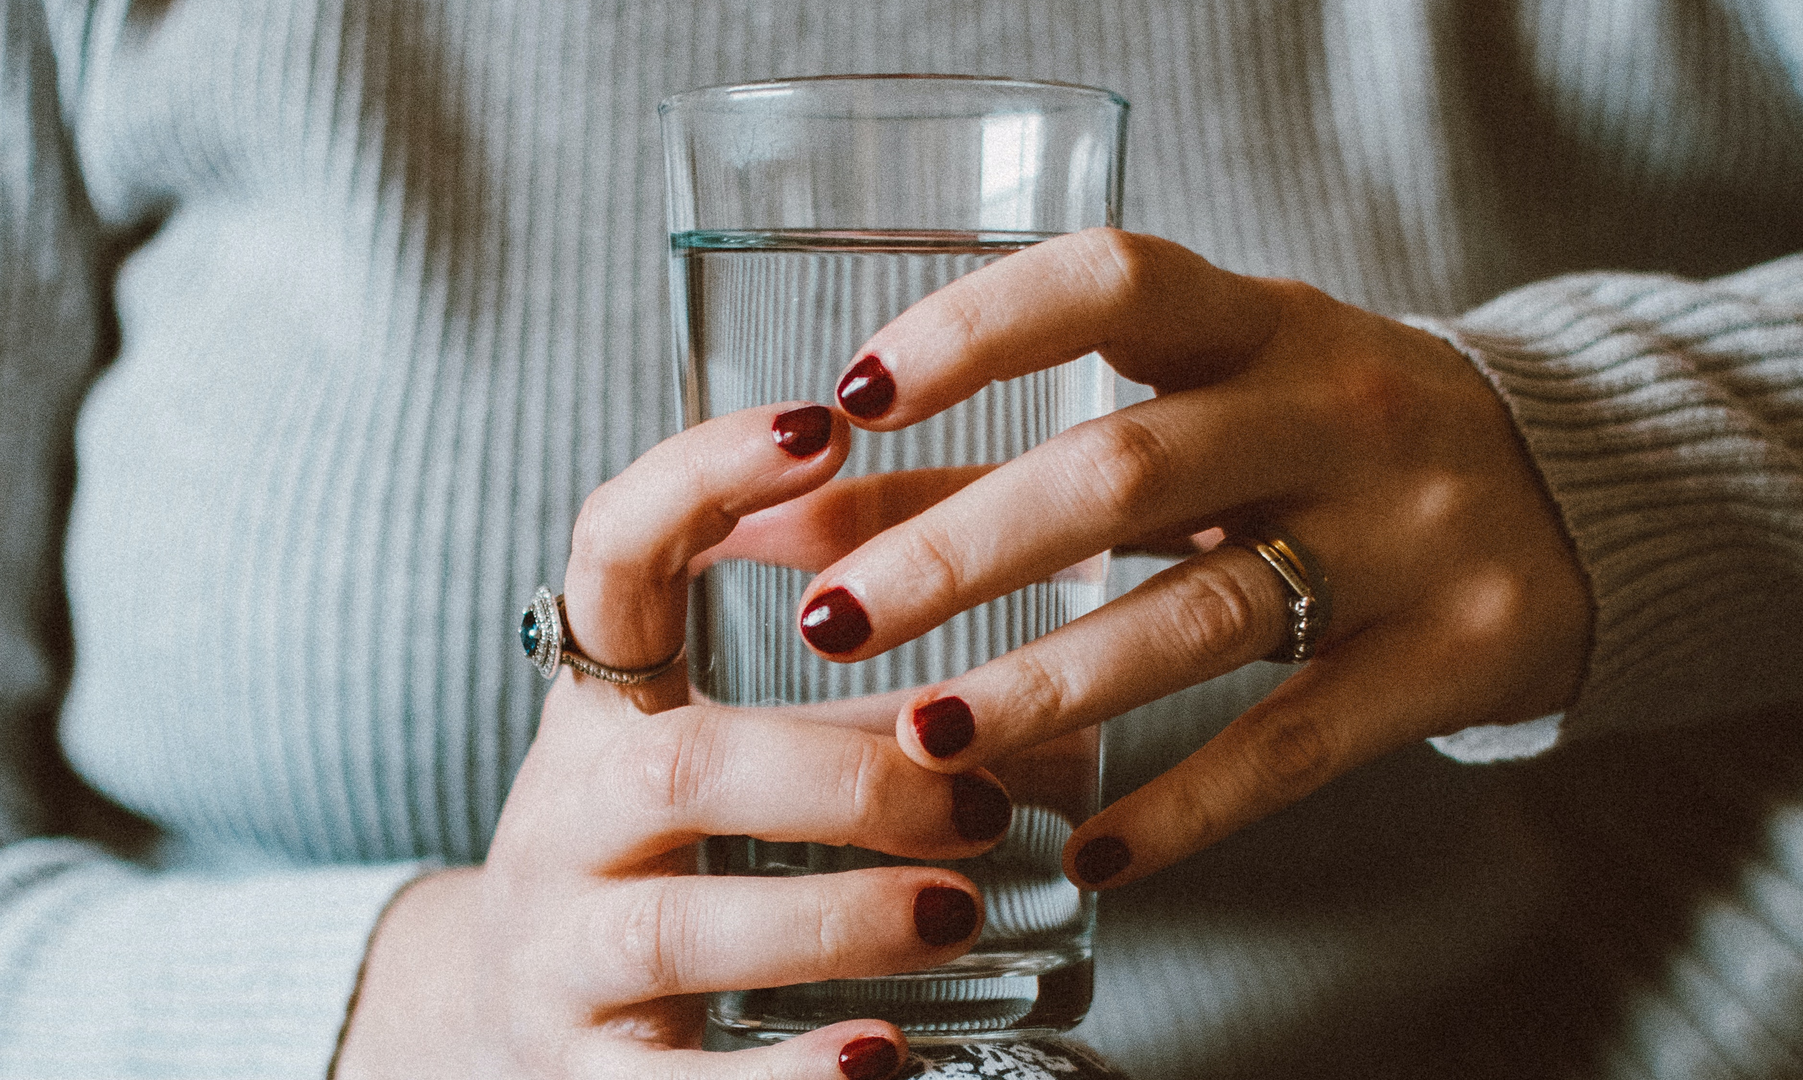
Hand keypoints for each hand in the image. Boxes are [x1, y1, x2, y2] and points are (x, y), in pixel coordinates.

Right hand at [333, 404, 1011, 1078]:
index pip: (611, 556)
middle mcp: (562, 815)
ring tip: (960, 911)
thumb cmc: (665, 854)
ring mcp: (554, 949)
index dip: (701, 479)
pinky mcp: (574, 1073)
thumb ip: (864, 714)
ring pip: (677, 924)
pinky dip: (779, 1078)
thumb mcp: (739, 760)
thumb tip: (1052, 681)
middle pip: (680, 770)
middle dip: (846, 776)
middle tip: (979, 799)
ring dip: (837, 913)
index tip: (824, 425)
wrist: (519, 1010)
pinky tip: (878, 1061)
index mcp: (602, 706)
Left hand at [775, 228, 1592, 889]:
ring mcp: (1407, 535)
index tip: (853, 395)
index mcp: (1263, 323)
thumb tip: (795, 517)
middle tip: (831, 620)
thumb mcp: (1200, 411)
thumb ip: (1000, 456)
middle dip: (963, 549)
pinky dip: (1185, 807)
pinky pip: (1297, 744)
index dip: (976, 330)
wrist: (1592, 490)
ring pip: (1202, 615)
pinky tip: (1087, 854)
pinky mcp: (1455, 656)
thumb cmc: (1333, 439)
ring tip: (923, 743)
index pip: (1112, 283)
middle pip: (1127, 469)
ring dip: (1047, 685)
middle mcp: (1338, 412)